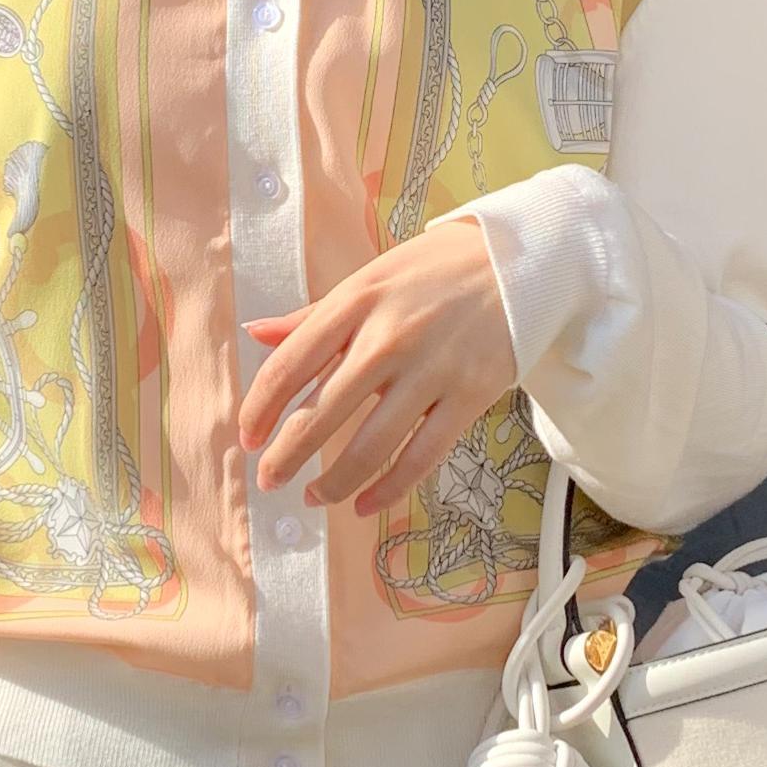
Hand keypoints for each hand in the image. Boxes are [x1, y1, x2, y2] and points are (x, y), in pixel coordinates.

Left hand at [236, 217, 517, 516]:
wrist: (519, 261)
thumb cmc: (434, 270)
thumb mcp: (369, 278)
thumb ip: (314, 315)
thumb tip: (255, 333)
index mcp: (357, 301)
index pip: (290, 363)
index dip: (261, 407)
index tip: (248, 437)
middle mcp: (389, 336)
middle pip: (324, 411)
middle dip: (288, 454)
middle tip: (270, 479)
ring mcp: (432, 368)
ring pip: (371, 444)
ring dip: (334, 481)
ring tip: (314, 496)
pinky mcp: (470, 394)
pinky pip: (422, 455)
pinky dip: (389, 489)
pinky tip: (365, 505)